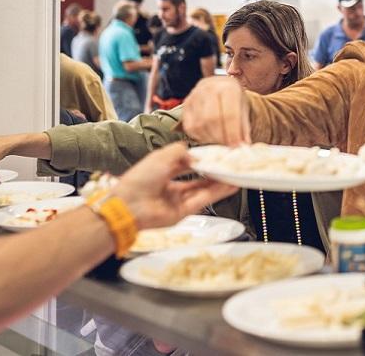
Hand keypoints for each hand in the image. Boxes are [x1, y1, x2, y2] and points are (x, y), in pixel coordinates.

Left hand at [110, 142, 237, 229]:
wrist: (129, 205)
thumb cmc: (140, 178)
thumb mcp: (161, 156)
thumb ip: (180, 151)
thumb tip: (195, 155)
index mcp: (162, 171)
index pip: (186, 164)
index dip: (201, 159)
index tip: (216, 155)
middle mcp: (170, 185)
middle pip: (197, 178)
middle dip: (213, 172)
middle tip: (228, 165)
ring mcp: (177, 200)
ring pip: (203, 190)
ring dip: (219, 183)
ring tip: (234, 175)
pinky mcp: (183, 212)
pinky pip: (203, 200)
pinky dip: (217, 193)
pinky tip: (229, 186)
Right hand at [179, 77, 250, 145]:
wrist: (220, 87)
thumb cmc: (234, 100)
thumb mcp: (244, 109)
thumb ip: (243, 128)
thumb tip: (243, 147)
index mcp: (228, 87)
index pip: (229, 114)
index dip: (233, 133)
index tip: (236, 146)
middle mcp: (208, 88)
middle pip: (212, 120)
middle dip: (220, 137)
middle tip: (228, 147)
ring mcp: (194, 96)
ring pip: (200, 124)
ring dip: (211, 139)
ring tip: (220, 143)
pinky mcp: (186, 105)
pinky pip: (190, 127)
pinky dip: (200, 137)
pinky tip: (210, 137)